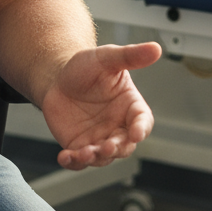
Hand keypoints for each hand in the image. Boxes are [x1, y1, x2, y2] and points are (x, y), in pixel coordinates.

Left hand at [41, 42, 160, 168]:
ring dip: (95, 157)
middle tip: (107, 146)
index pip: (142, 121)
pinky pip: (79, 160)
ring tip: (84, 152)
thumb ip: (130, 56)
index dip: (141, 128)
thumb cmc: (85, 67)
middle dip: (117, 148)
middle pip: (124, 145)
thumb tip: (155, 48)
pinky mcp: (79, 146)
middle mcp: (117, 126)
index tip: (136, 132)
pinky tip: (65, 157)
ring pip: (103, 157)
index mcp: (130, 106)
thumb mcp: (106, 57)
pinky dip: (74, 162)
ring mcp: (99, 138)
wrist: (56, 77)